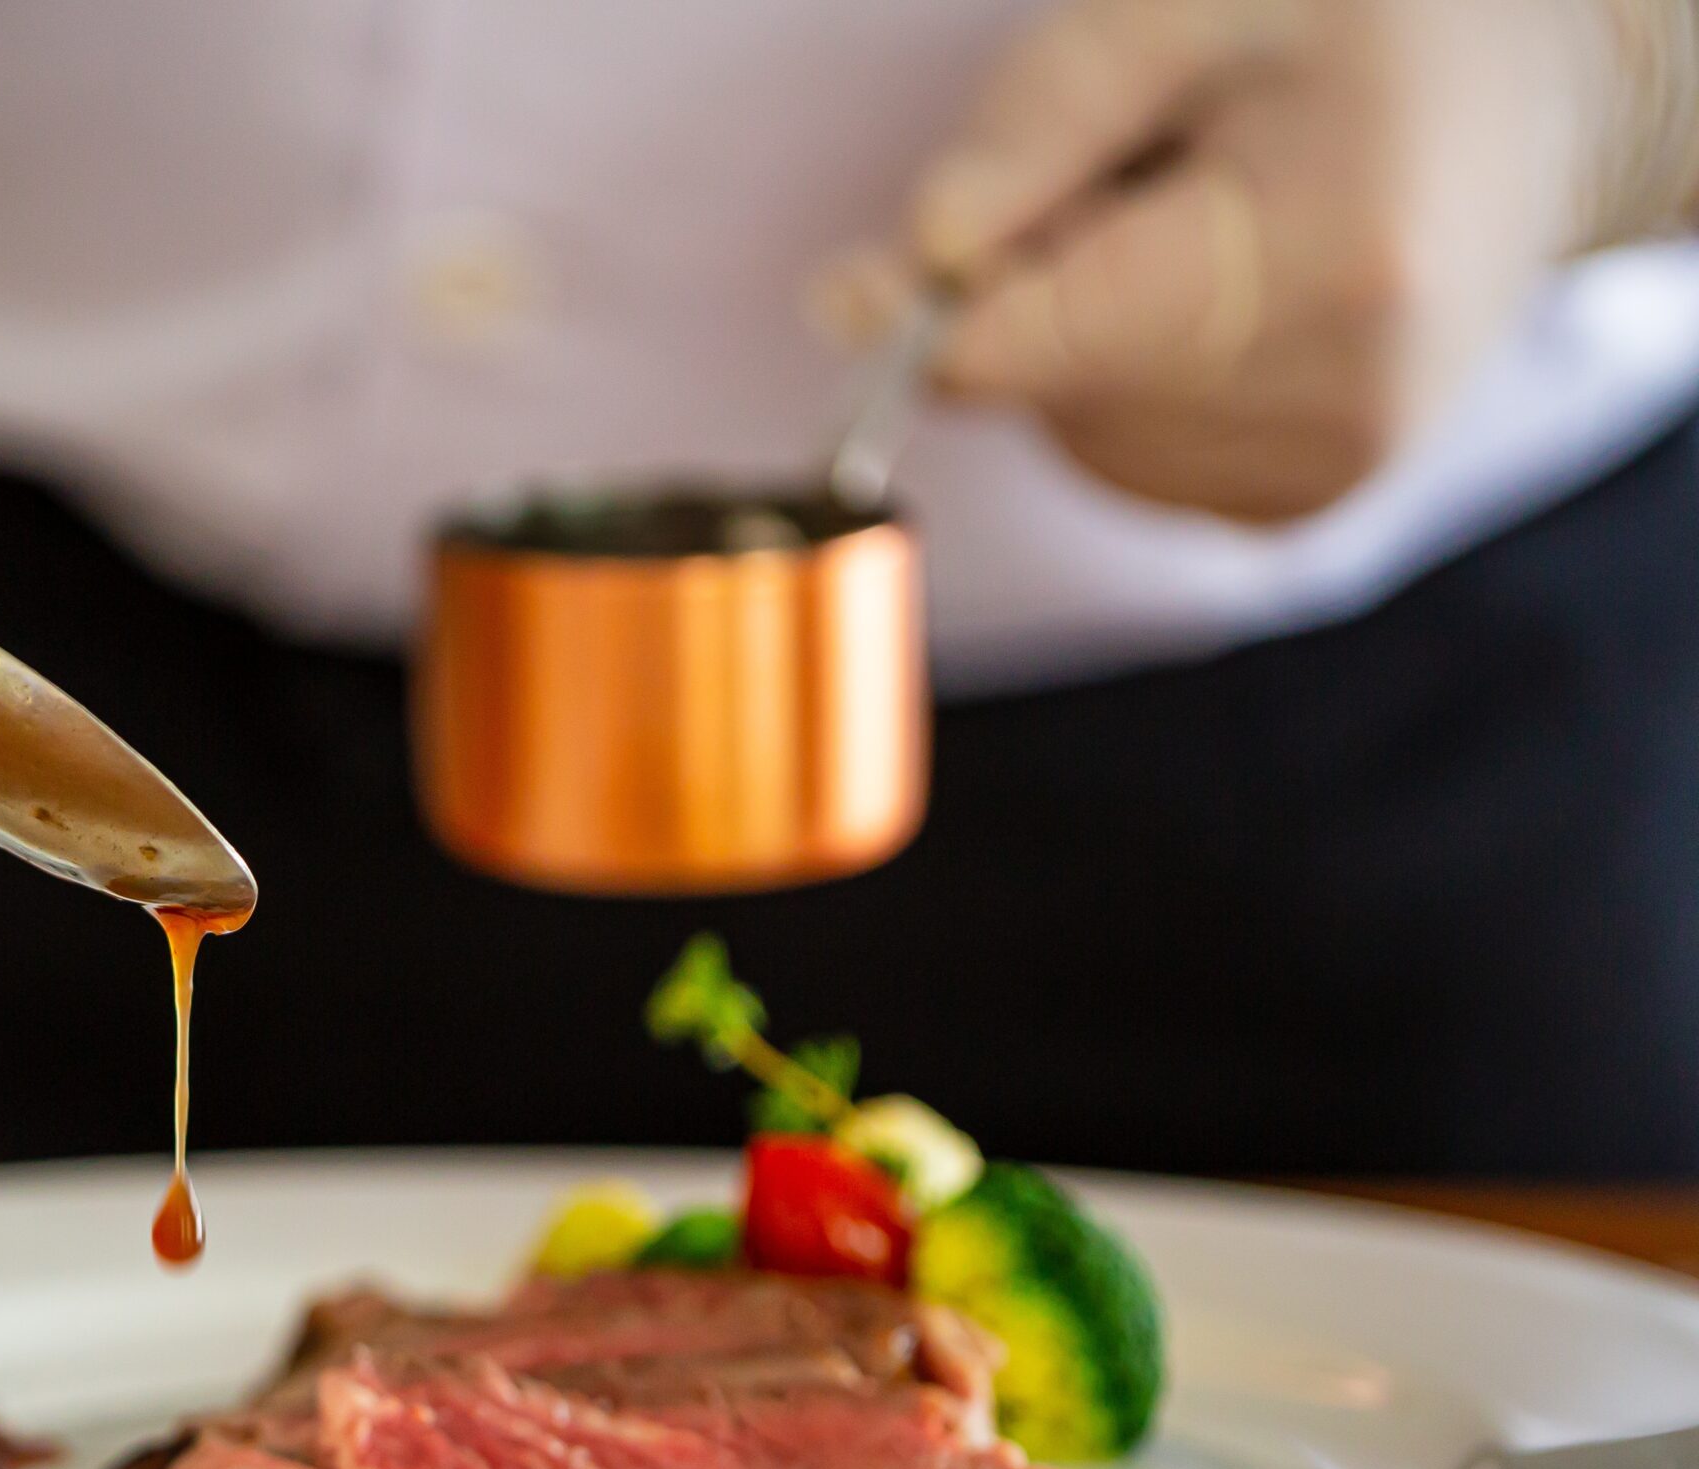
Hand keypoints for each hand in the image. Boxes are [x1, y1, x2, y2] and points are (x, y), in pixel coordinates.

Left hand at [841, 0, 1698, 520]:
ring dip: (1075, 334)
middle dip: (1025, 293)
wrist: (1528, 118)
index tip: (849, 288)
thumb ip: (1036, 127)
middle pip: (1044, 392)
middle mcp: (1335, 404)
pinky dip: (1118, 381)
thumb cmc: (1353, 34)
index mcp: (1323, 263)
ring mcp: (1320, 475)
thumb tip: (911, 270)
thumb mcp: (1187, 10)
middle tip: (1112, 188)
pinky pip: (1116, 457)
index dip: (923, 321)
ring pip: (1069, 431)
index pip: (1046, 348)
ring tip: (1188, 229)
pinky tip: (1208, 295)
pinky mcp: (1292, 509)